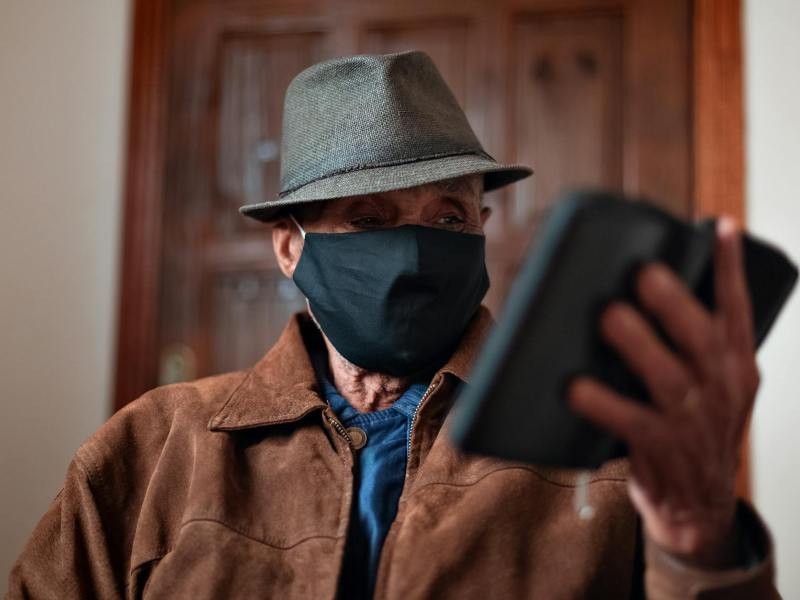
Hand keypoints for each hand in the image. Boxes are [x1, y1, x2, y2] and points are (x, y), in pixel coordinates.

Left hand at [567, 217, 759, 568]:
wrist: (700, 505)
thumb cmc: (696, 430)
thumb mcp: (715, 387)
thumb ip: (693, 347)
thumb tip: (637, 293)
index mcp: (734, 364)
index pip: (737, 309)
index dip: (729, 268)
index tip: (718, 228)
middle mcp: (719, 387)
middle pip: (699, 336)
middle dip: (672, 302)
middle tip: (642, 272)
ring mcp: (692, 420)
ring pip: (666, 376)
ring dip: (636, 344)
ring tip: (609, 316)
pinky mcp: (661, 447)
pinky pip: (628, 421)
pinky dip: (602, 403)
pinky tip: (576, 387)